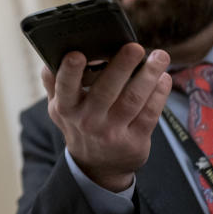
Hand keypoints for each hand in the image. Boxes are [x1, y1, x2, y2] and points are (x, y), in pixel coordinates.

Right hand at [43, 43, 170, 191]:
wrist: (96, 166)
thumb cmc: (78, 125)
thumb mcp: (58, 107)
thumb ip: (53, 81)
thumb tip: (49, 54)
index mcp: (65, 107)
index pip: (65, 87)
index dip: (70, 71)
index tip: (77, 54)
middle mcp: (87, 120)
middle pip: (106, 90)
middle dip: (122, 66)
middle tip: (135, 47)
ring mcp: (112, 132)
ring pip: (133, 99)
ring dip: (149, 76)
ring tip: (160, 56)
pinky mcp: (135, 140)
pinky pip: (150, 113)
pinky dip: (159, 93)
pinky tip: (163, 78)